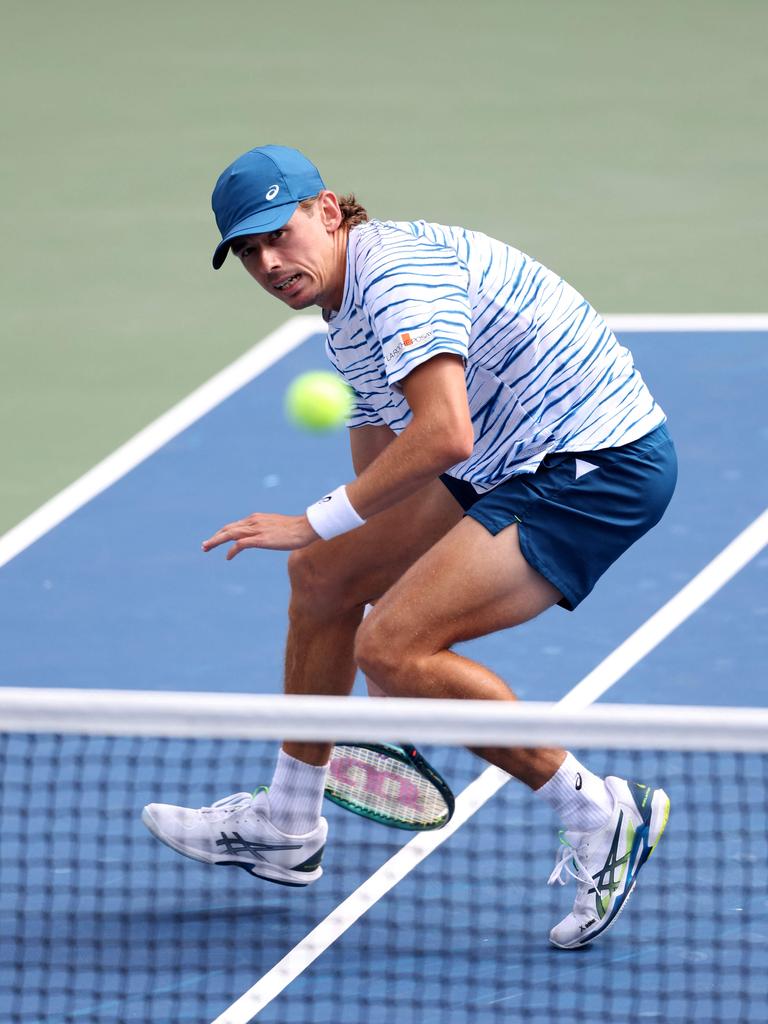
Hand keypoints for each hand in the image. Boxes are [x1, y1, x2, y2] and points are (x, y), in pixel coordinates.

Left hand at [202, 512, 318, 557]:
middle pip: (228, 528)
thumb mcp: (278, 528)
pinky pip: (240, 544)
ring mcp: (256, 530)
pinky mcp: (261, 539)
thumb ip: (269, 531)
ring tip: (206, 548)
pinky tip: (228, 557)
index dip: (223, 533)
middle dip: (215, 537)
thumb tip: (268, 538)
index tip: (216, 539)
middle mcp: (253, 522)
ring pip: (230, 534)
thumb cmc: (296, 530)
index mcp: (256, 518)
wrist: (306, 527)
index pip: (235, 525)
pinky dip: (232, 550)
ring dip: (216, 541)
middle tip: (204, 546)